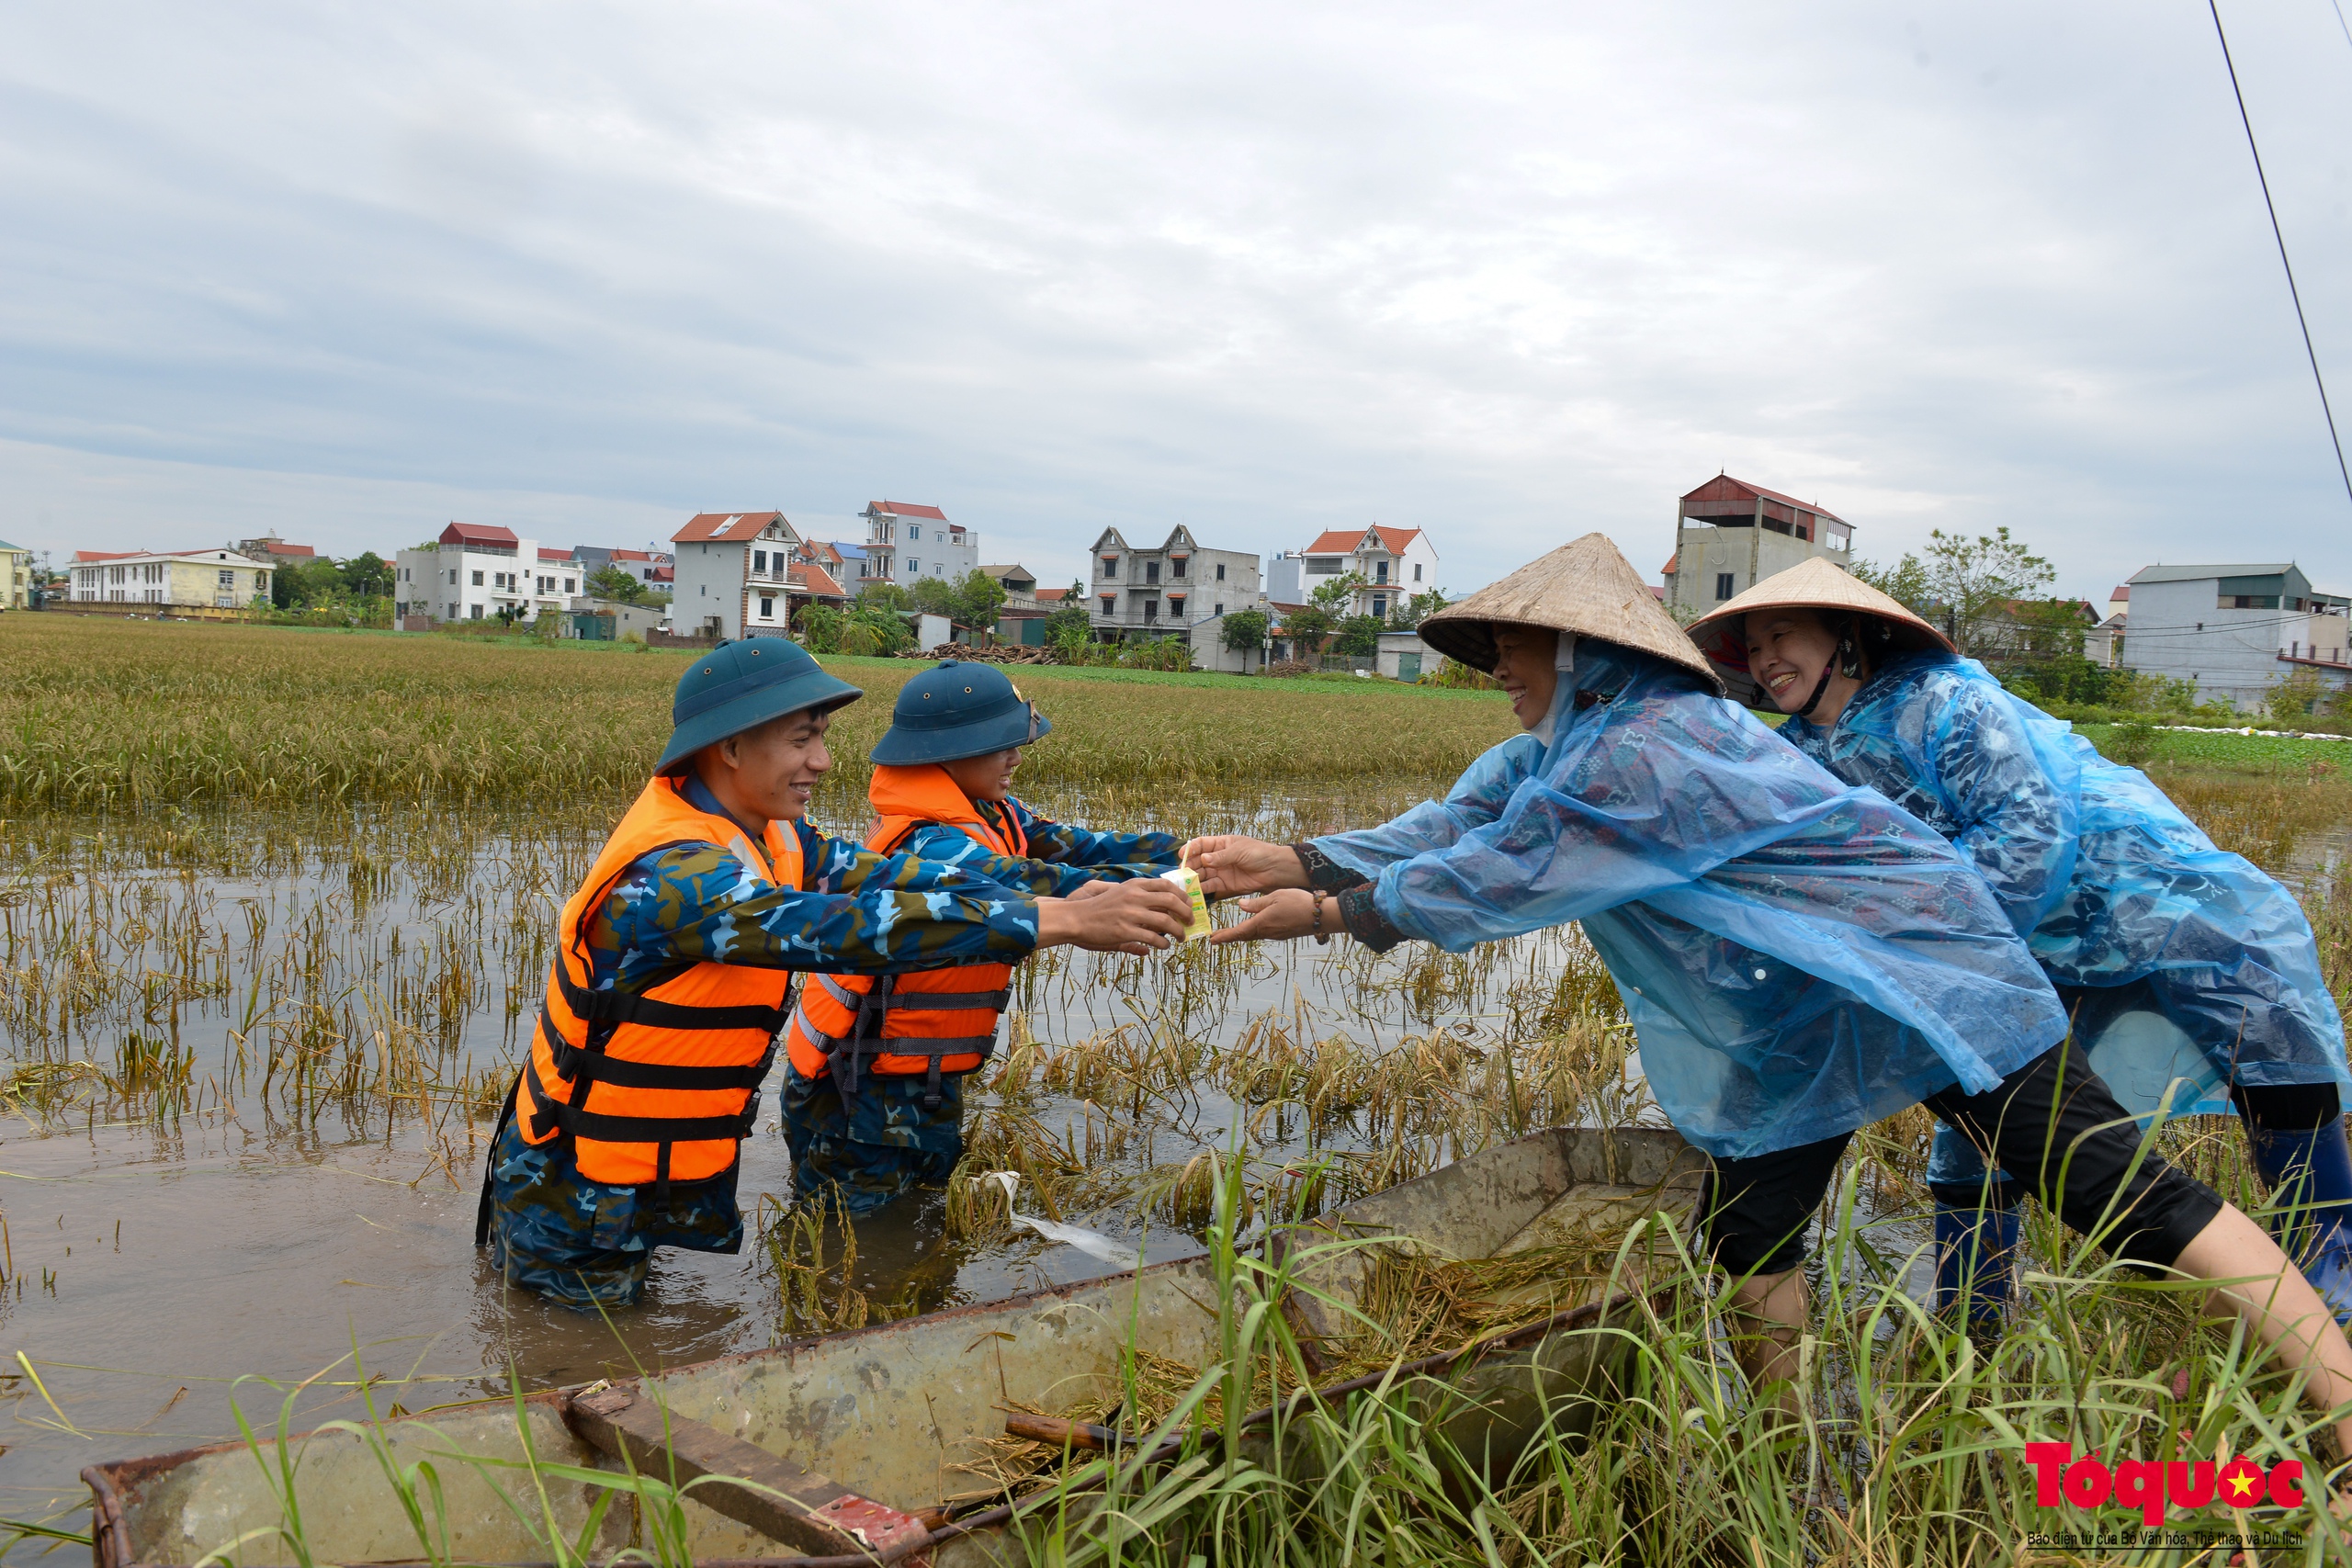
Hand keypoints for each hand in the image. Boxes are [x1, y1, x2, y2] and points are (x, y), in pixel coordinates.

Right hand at [1036, 879, 1192, 953]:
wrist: (1076, 918)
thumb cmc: (1098, 908)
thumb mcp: (1120, 895)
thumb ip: (1140, 898)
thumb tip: (1160, 905)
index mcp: (1134, 885)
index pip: (1167, 885)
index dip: (1182, 895)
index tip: (1189, 904)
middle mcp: (1135, 896)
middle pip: (1171, 901)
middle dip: (1186, 912)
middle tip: (1190, 921)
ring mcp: (1131, 914)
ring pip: (1166, 922)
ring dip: (1178, 931)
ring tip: (1181, 937)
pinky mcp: (1125, 931)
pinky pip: (1153, 938)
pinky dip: (1163, 943)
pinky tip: (1164, 946)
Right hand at [1181, 835, 1306, 897]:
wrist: (1276, 870)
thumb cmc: (1260, 854)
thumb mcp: (1239, 851)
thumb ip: (1221, 857)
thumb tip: (1204, 859)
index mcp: (1221, 844)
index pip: (1201, 844)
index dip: (1190, 849)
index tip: (1181, 854)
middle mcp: (1218, 858)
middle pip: (1198, 861)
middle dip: (1189, 866)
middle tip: (1181, 873)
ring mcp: (1221, 872)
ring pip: (1203, 875)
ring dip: (1194, 879)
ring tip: (1185, 883)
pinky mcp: (1226, 885)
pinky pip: (1211, 887)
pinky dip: (1203, 890)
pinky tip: (1196, 891)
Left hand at [1206, 888, 1325, 944]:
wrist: (1321, 916)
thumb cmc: (1298, 903)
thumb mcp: (1274, 897)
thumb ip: (1256, 904)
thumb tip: (1241, 906)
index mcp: (1262, 923)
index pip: (1238, 932)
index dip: (1224, 936)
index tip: (1211, 940)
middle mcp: (1267, 932)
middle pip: (1244, 936)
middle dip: (1229, 937)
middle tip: (1216, 938)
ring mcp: (1276, 934)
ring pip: (1253, 935)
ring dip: (1240, 934)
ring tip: (1230, 933)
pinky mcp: (1283, 933)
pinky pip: (1263, 933)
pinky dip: (1253, 931)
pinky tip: (1253, 926)